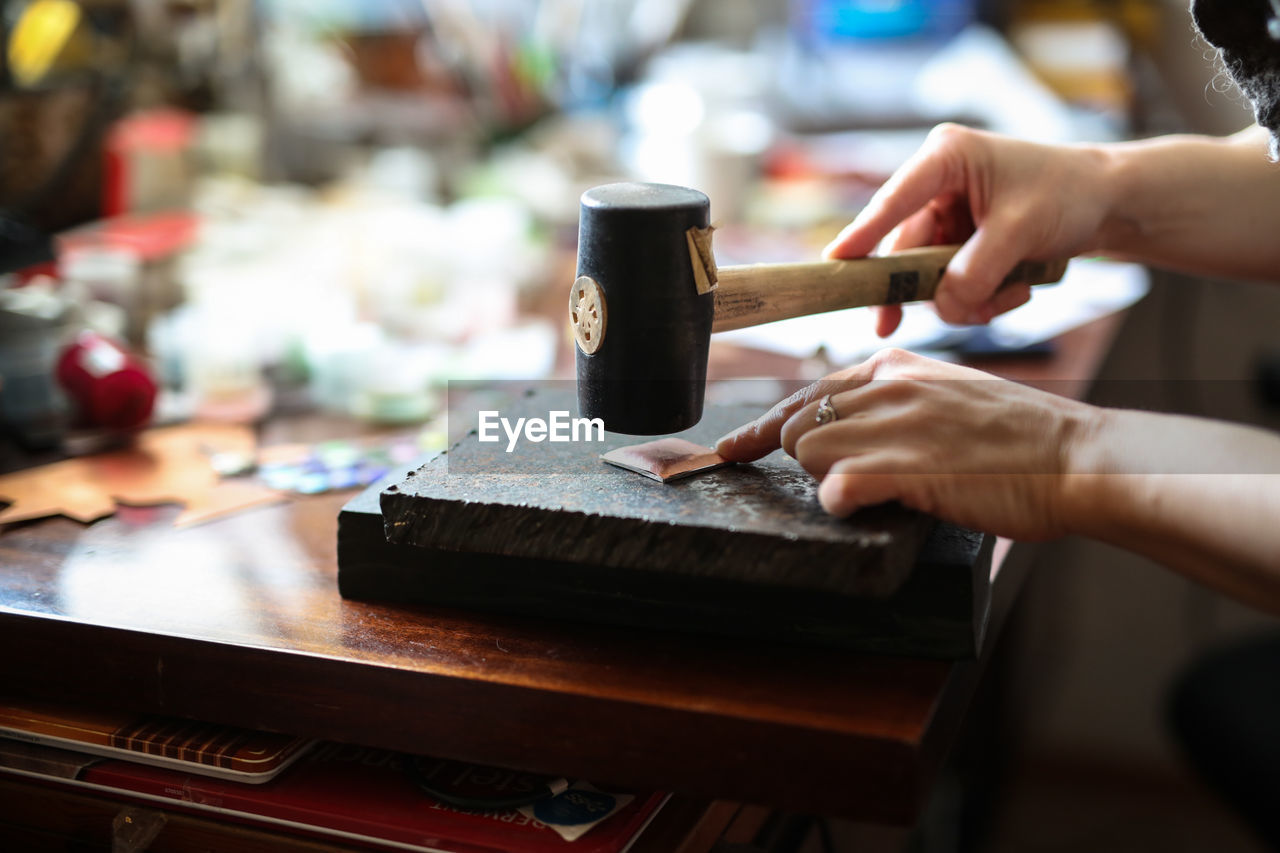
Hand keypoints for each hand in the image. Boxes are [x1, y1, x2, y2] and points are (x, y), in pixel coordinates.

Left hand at [716, 348, 1099, 540]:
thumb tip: (850, 426)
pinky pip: (835, 488)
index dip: (764, 426)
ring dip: (829, 479)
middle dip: (804, 459)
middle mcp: (887, 386)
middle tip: (845, 479)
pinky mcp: (902, 467)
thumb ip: (898, 401)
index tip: (734, 448)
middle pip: (798, 424)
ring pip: (808, 454)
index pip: (807, 391)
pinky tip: (865, 505)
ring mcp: (893, 424)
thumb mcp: (950, 395)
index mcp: (896, 364)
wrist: (1073, 459)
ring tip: (879, 489)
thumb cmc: (1020, 437)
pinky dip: (840, 503)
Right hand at [825, 124, 1114, 336]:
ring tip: (1007, 295)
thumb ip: (976, 271)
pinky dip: (980, 297)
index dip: (863, 234)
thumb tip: (942, 307)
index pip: (894, 200)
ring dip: (964, 297)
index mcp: (945, 158)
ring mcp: (947, 219)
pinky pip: (952, 285)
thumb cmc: (1069, 193)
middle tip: (888, 327)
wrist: (1108, 203)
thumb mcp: (1022, 231)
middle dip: (920, 289)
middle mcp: (937, 186)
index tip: (835, 263)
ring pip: (929, 276)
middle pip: (902, 249)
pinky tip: (1013, 289)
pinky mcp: (960, 246)